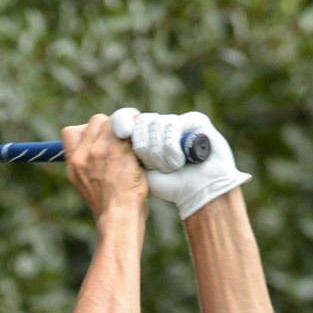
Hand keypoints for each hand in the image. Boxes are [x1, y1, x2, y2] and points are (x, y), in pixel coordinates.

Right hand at [61, 111, 147, 223]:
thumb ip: (90, 165)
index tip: (102, 142)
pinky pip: (129, 127)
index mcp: (74, 164)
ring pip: (113, 121)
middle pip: (97, 121)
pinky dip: (137, 134)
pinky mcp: (116, 147)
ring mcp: (98, 149)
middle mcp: (83, 154)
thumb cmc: (111, 209)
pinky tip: (140, 151)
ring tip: (133, 150)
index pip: (71, 132)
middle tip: (124, 145)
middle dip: (111, 129)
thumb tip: (102, 152)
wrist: (118, 218)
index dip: (89, 132)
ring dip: (126, 130)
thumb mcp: (88, 187)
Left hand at [110, 107, 250, 223]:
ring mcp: (179, 120)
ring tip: (171, 167)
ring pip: (157, 124)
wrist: (200, 192)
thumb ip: (127, 153)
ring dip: (160, 152)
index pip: (130, 120)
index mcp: (149, 133)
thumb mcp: (141, 171)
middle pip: (142, 121)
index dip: (125, 126)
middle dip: (145, 148)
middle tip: (155, 167)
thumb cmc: (171, 186)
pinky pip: (174, 124)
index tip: (122, 138)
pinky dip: (172, 147)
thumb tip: (112, 133)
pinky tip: (179, 161)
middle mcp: (164, 124)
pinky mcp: (196, 120)